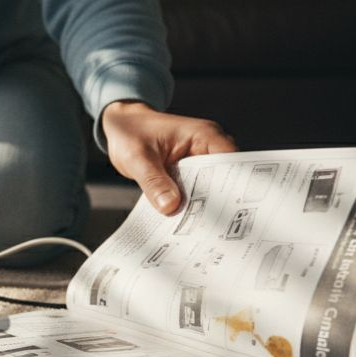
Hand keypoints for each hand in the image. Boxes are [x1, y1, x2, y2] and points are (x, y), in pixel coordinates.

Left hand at [101, 101, 236, 215]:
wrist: (121, 126)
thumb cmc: (130, 131)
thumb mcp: (137, 157)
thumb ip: (153, 181)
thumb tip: (170, 207)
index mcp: (204, 135)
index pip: (231, 162)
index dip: (234, 186)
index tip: (230, 211)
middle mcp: (208, 147)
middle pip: (226, 178)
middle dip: (220, 202)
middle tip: (213, 228)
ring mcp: (200, 161)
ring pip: (211, 188)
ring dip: (205, 206)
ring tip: (201, 230)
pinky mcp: (190, 173)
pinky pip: (196, 191)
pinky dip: (191, 204)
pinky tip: (186, 223)